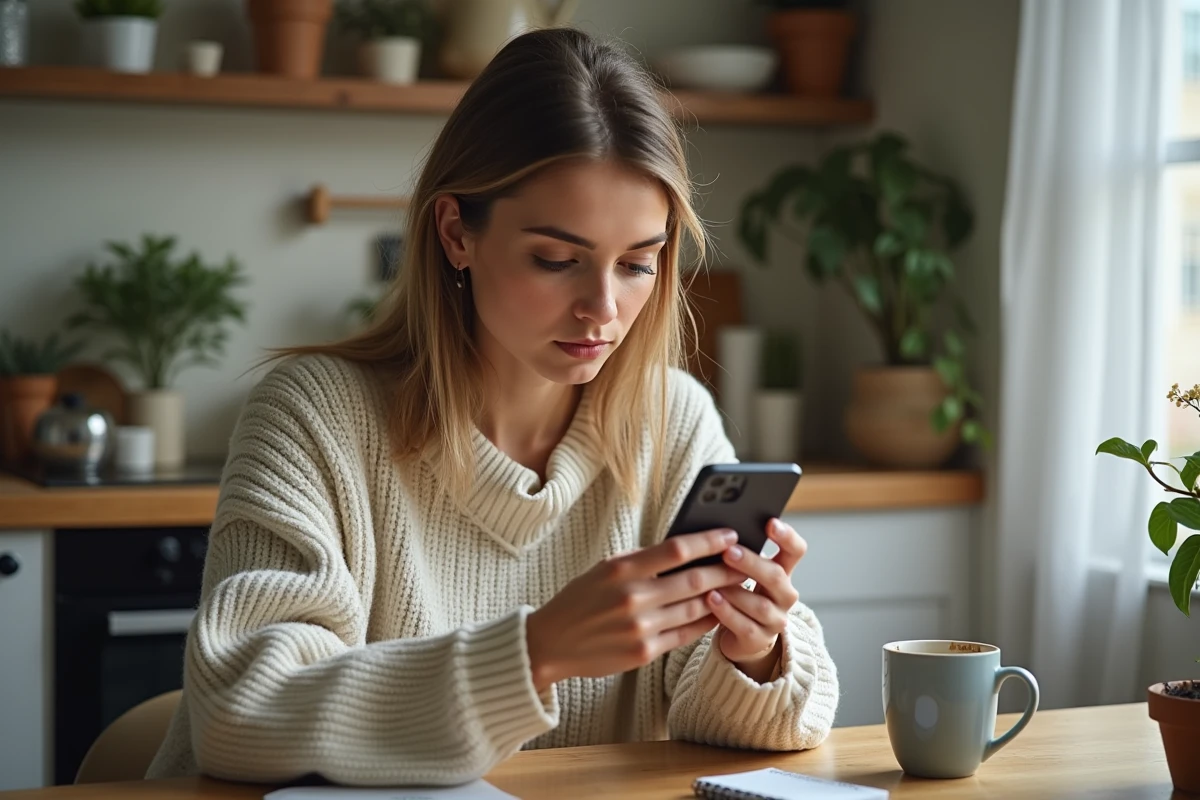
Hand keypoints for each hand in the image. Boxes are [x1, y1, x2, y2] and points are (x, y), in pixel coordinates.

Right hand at [526, 529, 746, 692]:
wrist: (550, 642)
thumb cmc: (580, 599)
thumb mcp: (604, 569)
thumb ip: (642, 560)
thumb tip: (685, 548)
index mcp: (622, 569)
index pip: (677, 549)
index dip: (709, 541)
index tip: (730, 534)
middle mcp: (633, 597)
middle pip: (695, 580)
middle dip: (726, 570)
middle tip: (747, 562)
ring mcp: (640, 628)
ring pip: (696, 608)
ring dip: (722, 597)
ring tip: (739, 586)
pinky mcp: (644, 653)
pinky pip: (686, 635)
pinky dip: (706, 621)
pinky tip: (718, 612)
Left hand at [708, 518, 806, 680]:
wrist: (740, 637)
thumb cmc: (738, 595)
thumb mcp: (743, 573)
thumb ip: (738, 554)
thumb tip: (717, 531)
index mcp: (782, 572)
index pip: (796, 550)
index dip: (787, 536)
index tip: (770, 523)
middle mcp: (784, 595)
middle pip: (776, 576)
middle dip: (751, 563)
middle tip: (729, 552)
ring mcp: (775, 620)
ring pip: (760, 604)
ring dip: (735, 591)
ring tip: (713, 581)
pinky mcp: (759, 640)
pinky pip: (744, 626)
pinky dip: (727, 612)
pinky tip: (711, 599)